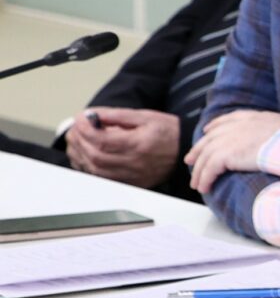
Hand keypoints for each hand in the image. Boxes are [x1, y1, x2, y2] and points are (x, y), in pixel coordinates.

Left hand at [65, 108, 179, 188]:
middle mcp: (134, 163)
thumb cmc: (167, 132)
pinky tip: (85, 154)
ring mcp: (132, 176)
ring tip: (78, 139)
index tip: (81, 118)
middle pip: (96, 156)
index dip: (86, 129)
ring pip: (95, 169)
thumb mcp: (145, 116)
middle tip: (76, 128)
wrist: (186, 150)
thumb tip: (92, 115)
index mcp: (139, 144)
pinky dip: (88, 166)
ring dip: (80, 154)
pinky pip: (101, 177)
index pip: (103, 140)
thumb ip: (117, 115)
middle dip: (80, 140)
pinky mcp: (130, 182)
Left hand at [185, 110, 279, 192]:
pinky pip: (209, 169)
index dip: (216, 126)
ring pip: (206, 155)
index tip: (208, 130)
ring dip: (199, 170)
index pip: (229, 119)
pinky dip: (204, 178)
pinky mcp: (228, 154)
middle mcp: (240, 125)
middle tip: (190, 159)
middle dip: (199, 149)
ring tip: (196, 183)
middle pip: (211, 137)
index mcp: (255, 117)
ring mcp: (232, 138)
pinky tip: (203, 187)